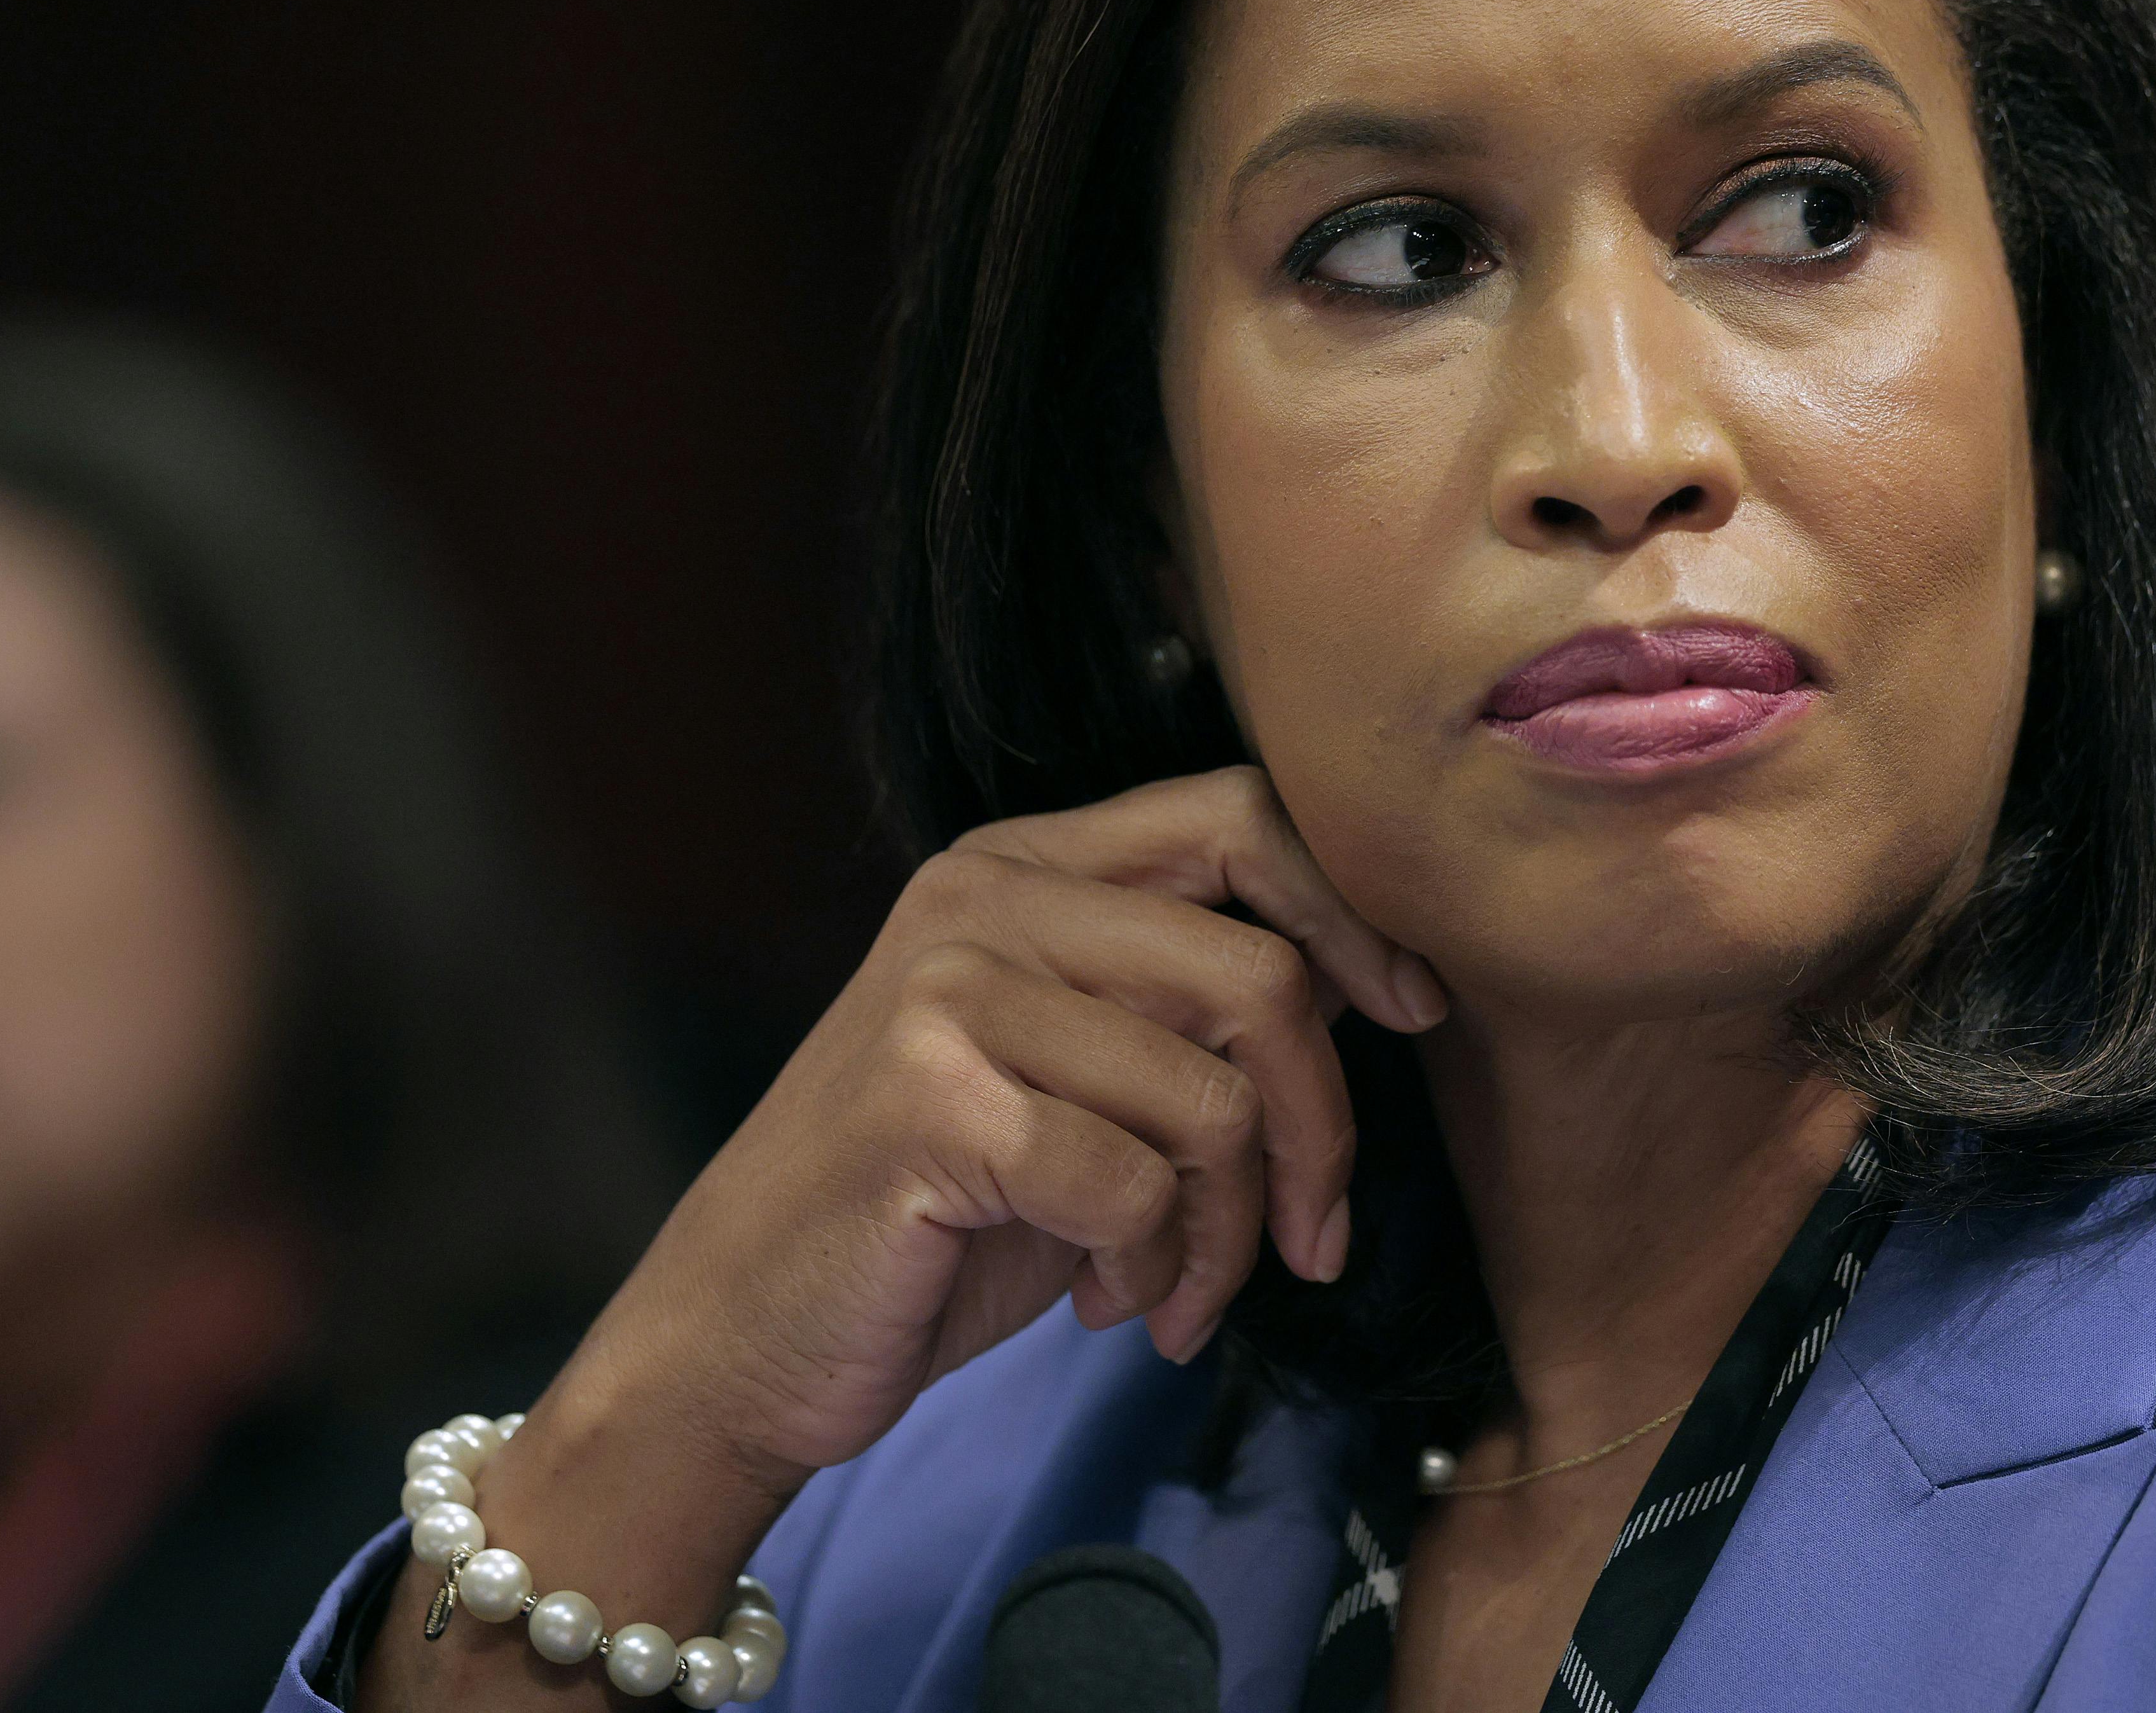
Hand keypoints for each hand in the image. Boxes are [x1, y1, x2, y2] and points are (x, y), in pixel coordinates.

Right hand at [362, 766, 1441, 1707]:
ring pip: (1215, 1100)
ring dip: (1227, 1235)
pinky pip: (1137, 1187)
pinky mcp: (930, 1105)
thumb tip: (1381, 987)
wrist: (739, 1337)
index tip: (1417, 1011)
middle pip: (1263, 976)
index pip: (1242, 817)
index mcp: (1023, 867)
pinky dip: (1155, 1272)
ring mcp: (948, 995)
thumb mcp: (1073, 1080)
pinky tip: (1108, 1305)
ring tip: (1171, 1289)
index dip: (1355, 914)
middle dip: (1319, 1133)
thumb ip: (1186, 1014)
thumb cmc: (932, 1219)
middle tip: (1303, 1239)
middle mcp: (983, 903)